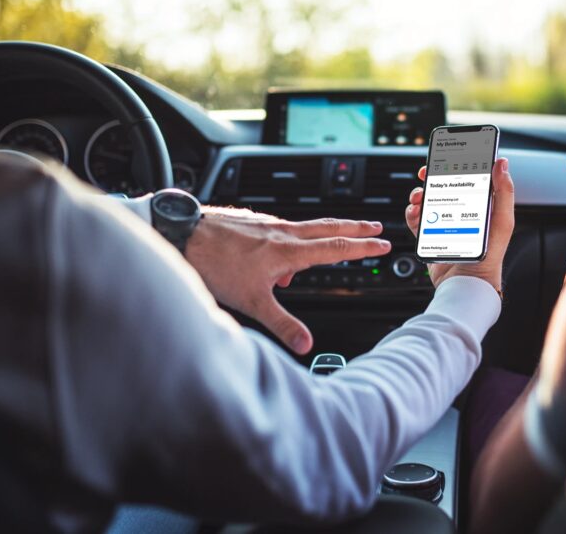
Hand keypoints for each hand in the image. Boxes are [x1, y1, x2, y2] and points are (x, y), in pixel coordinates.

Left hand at [185, 208, 390, 354]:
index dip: (362, 247)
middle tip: (375, 224)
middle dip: (354, 227)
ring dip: (327, 229)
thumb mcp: (251, 302)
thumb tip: (305, 343)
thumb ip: (281, 323)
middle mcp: (282, 232)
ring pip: (306, 225)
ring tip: (333, 240)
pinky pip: (283, 228)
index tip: (382, 242)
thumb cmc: (214, 265)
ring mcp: (267, 225)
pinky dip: (294, 236)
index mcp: (288, 250)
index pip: (335, 247)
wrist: (183, 235)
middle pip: (328, 227)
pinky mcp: (253, 222)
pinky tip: (281, 251)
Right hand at [405, 158, 514, 294]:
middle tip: (425, 174)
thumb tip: (501, 163)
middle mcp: (460, 212)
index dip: (456, 165)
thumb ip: (504, 192)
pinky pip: (416, 220)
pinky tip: (415, 213)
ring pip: (426, 200)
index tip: (448, 158)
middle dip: (431, 177)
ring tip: (419, 197)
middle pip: (442, 186)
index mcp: (479, 205)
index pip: (467, 178)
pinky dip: (412, 213)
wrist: (468, 283)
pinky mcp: (430, 235)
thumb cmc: (491, 256)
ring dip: (419, 194)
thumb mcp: (502, 220)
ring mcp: (444, 223)